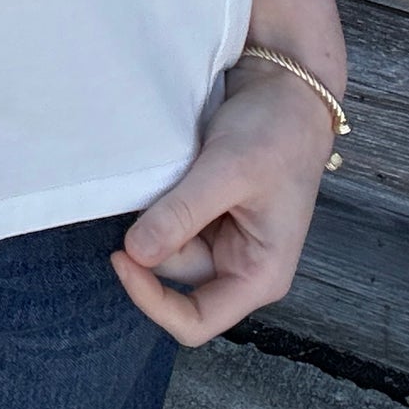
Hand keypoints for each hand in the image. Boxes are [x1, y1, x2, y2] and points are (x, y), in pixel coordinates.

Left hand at [112, 58, 337, 344]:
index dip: (152, 302)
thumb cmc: (277, 132)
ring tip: (172, 169)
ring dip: (155, 212)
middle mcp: (239, 265)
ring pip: (165, 243)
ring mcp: (222, 238)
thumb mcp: (230, 171)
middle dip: (155, 237)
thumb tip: (136, 254)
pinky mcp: (206, 212)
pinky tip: (168, 169)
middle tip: (157, 185)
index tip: (121, 256)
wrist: (287, 86)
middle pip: (173, 276)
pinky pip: (167, 217)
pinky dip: (158, 197)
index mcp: (259, 275)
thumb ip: (183, 213)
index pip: (195, 322)